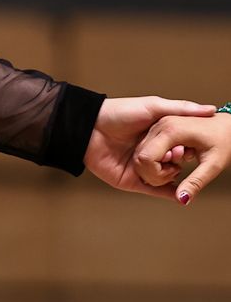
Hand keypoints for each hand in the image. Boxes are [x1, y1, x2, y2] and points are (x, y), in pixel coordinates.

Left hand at [83, 96, 217, 198]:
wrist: (90, 127)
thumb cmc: (120, 112)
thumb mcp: (155, 107)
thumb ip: (182, 108)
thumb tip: (211, 109)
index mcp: (155, 137)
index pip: (179, 146)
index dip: (186, 147)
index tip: (188, 145)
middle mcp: (149, 153)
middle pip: (172, 163)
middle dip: (177, 160)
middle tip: (178, 154)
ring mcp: (139, 168)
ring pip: (163, 178)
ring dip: (171, 174)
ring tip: (172, 165)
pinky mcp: (130, 180)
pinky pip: (151, 189)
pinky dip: (166, 193)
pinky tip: (179, 194)